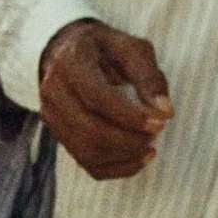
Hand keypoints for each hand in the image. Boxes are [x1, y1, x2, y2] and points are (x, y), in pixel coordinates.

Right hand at [40, 20, 172, 179]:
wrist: (71, 54)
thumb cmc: (105, 49)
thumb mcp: (131, 49)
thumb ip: (149, 77)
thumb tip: (165, 112)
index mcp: (70, 61)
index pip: (97, 97)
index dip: (130, 116)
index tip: (161, 123)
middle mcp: (53, 90)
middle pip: (89, 131)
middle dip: (130, 139)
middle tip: (156, 132)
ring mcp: (52, 117)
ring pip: (87, 152)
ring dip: (126, 155)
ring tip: (150, 145)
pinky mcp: (60, 136)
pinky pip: (88, 164)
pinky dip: (118, 168)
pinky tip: (141, 158)